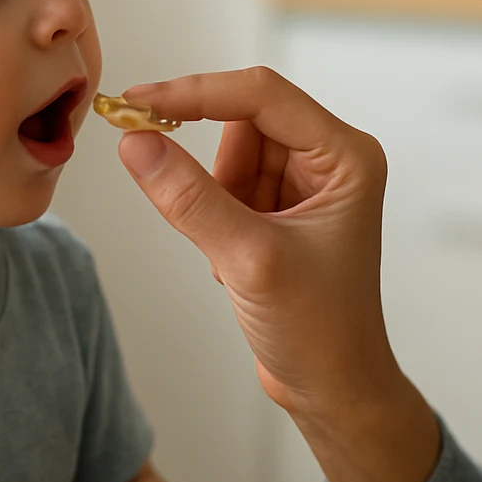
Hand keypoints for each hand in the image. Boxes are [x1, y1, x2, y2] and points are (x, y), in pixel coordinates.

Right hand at [116, 67, 397, 413]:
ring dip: (212, 197)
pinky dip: (214, 219)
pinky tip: (233, 266)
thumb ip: (190, 198)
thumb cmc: (319, 330)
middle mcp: (330, 160)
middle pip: (242, 120)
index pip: (261, 95)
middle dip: (208, 161)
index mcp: (346, 157)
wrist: (333, 389)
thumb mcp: (249, 260)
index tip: (138, 102)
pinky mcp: (279, 209)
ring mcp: (304, 185)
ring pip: (228, 153)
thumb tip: (135, 142)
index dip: (196, 92)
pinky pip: (225, 185)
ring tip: (230, 255)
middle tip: (161, 177)